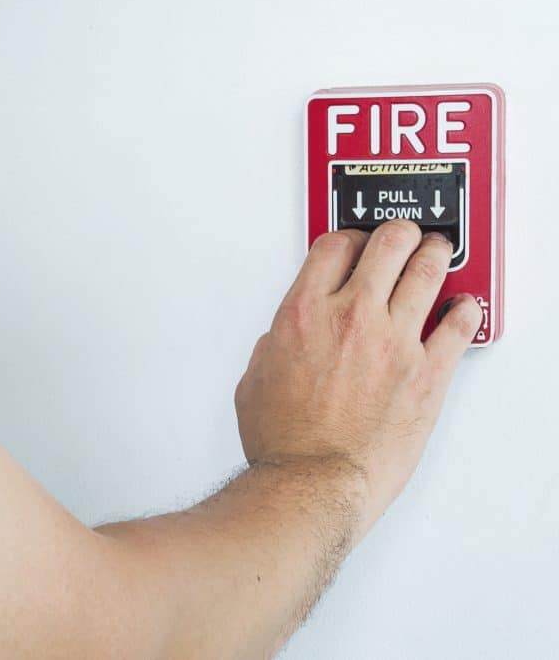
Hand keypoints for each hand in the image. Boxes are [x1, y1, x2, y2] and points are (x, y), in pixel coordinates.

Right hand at [234, 219, 481, 534]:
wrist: (313, 483)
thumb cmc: (283, 442)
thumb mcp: (254, 380)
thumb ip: (273, 346)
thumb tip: (286, 339)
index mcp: (303, 314)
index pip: (334, 246)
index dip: (347, 238)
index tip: (352, 244)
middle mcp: (351, 318)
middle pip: (387, 244)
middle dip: (396, 235)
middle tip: (401, 238)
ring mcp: (394, 342)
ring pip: (427, 271)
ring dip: (433, 255)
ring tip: (435, 253)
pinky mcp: (427, 373)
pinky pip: (459, 325)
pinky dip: (465, 309)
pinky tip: (463, 306)